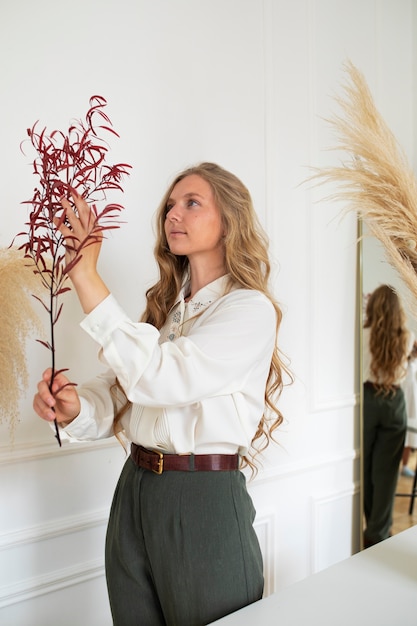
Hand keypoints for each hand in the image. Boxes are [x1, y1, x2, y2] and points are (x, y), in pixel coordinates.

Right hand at [33, 368, 80, 425]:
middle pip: (42, 385)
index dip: (47, 373)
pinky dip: (42, 413)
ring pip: (38, 398)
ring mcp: (43, 395)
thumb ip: (63, 392)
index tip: (46, 378)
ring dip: (44, 408)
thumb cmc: (72, 403)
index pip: (51, 372)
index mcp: (59, 381)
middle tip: (52, 403)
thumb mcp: (72, 397)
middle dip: (45, 395)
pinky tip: (49, 416)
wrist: (69, 415)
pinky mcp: (39, 403)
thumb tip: (54, 387)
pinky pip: (36, 407)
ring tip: (53, 415)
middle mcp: (49, 386)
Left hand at [55, 192, 109, 313]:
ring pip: (75, 219)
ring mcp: (83, 238)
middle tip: (72, 191)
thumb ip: (87, 234)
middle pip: (85, 213)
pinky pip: (66, 231)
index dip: (85, 204)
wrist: (86, 274)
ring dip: (67, 208)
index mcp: (97, 233)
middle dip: (78, 201)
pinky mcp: (75, 244)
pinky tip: (54, 218)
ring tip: (62, 200)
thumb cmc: (86, 261)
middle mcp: (91, 234)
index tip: (79, 195)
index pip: (92, 215)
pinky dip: (59, 224)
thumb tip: (78, 223)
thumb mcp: (90, 245)